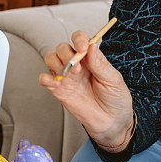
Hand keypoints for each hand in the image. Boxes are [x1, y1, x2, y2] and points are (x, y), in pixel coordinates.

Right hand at [39, 31, 133, 149]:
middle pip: (62, 48)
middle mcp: (76, 64)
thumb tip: (91, 46)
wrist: (112, 122)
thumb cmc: (115, 99)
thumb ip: (100, 64)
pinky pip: (45, 79)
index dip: (78, 39)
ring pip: (51, 59)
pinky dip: (45, 78)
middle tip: (77, 66)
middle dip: (67, 53)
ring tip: (71, 75)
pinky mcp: (59, 90)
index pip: (79, 39)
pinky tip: (55, 82)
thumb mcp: (113, 80)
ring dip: (57, 63)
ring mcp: (67, 77)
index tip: (82, 46)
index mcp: (90, 57)